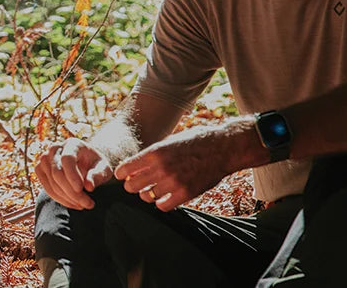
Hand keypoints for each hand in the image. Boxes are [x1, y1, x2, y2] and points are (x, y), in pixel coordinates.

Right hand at [35, 138, 114, 209]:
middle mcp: (55, 148)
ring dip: (67, 198)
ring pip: (52, 183)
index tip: (82, 190)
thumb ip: (98, 175)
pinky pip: (47, 187)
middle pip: (57, 172)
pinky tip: (73, 203)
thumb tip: (88, 186)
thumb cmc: (96, 166)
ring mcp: (45, 159)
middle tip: (88, 204)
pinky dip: (59, 199)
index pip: (67, 158)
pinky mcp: (40, 170)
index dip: (72, 175)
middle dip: (72, 192)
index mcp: (72, 143)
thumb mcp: (104, 169)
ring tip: (83, 205)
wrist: (86, 165)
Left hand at [114, 120, 258, 211]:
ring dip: (148, 194)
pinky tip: (166, 197)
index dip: (123, 174)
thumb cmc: (195, 141)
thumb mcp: (169, 141)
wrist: (223, 147)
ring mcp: (174, 182)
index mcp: (154, 152)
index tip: (126, 175)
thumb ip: (151, 155)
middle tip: (139, 183)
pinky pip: (163, 206)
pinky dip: (162, 203)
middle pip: (131, 186)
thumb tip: (132, 166)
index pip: (124, 169)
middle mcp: (161, 168)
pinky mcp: (186, 193)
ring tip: (155, 189)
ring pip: (146, 197)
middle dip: (132, 185)